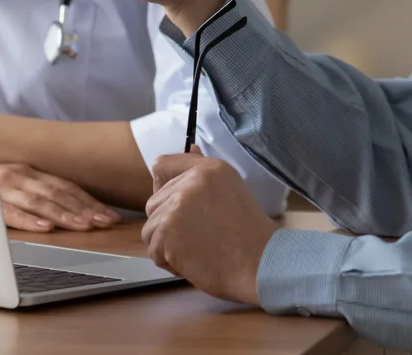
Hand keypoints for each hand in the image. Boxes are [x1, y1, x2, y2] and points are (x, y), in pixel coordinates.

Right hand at [0, 163, 119, 231]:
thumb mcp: (16, 183)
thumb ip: (40, 191)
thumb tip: (79, 208)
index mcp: (29, 172)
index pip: (65, 187)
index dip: (88, 201)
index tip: (108, 215)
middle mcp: (19, 176)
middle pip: (57, 194)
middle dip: (83, 208)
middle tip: (104, 222)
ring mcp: (2, 187)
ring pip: (38, 202)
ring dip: (63, 214)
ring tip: (82, 225)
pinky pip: (10, 212)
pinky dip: (29, 219)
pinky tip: (45, 227)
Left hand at [142, 153, 278, 305]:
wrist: (259, 263)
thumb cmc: (249, 234)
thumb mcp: (231, 189)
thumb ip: (204, 172)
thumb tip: (191, 148)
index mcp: (208, 168)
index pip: (162, 165)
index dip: (164, 187)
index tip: (177, 205)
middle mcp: (189, 182)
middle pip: (154, 202)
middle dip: (168, 222)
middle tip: (197, 236)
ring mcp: (176, 206)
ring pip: (151, 227)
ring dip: (167, 244)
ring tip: (196, 250)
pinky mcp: (167, 231)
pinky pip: (152, 248)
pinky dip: (167, 261)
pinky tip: (191, 262)